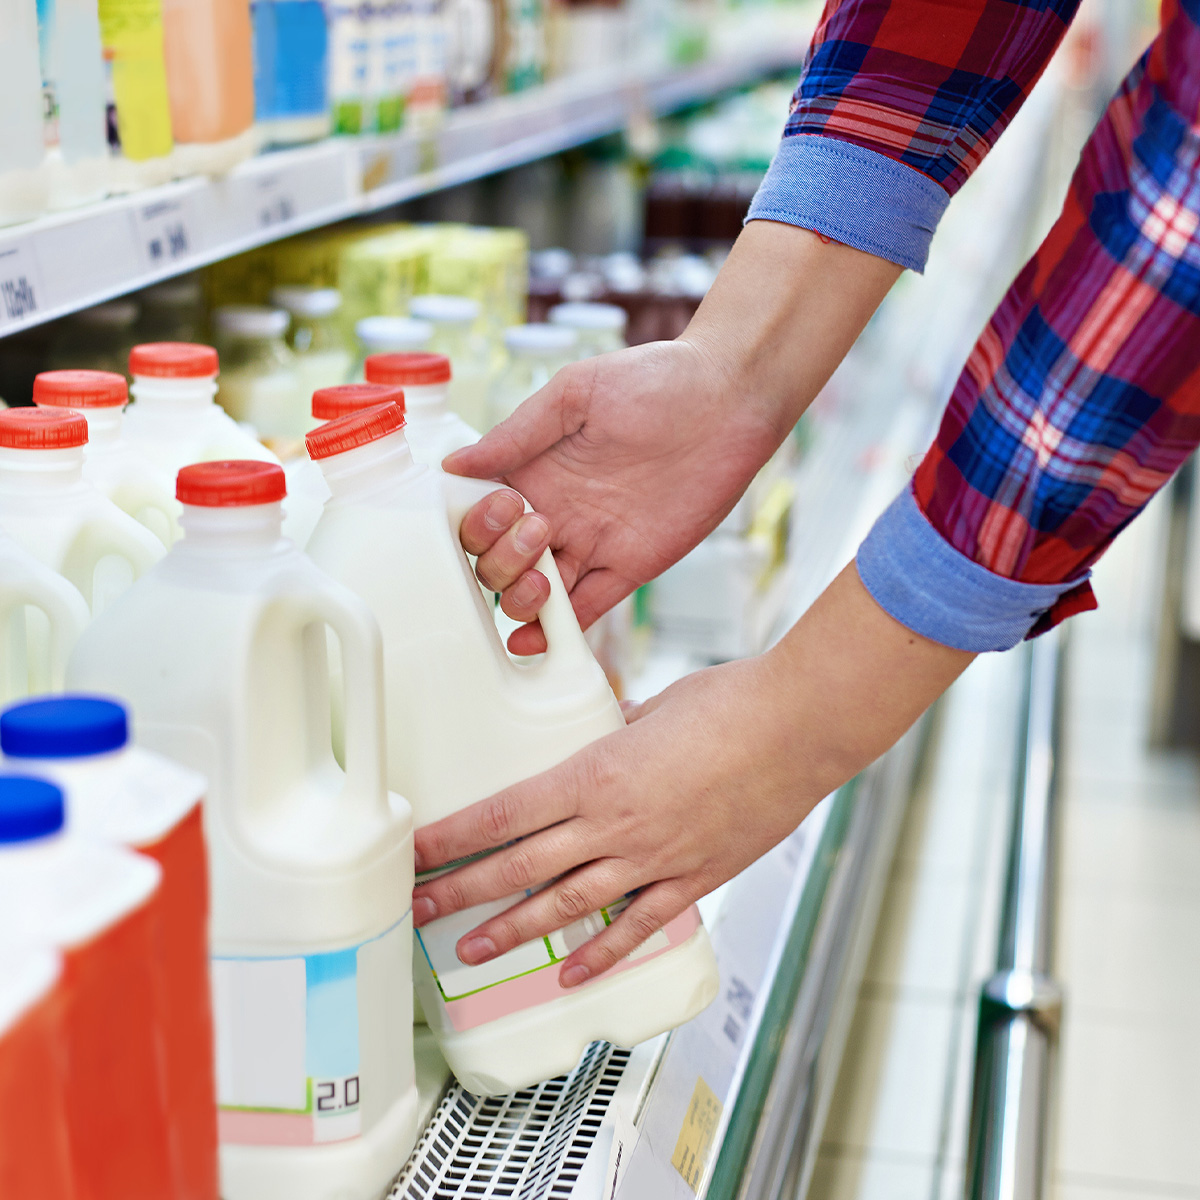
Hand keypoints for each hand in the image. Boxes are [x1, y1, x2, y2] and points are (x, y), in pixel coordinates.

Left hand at [413, 651, 813, 987]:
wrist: (800, 728)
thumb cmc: (731, 704)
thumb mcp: (655, 706)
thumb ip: (619, 726)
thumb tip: (605, 728)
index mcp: (596, 774)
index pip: (503, 814)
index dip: (452, 839)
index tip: (417, 853)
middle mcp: (615, 825)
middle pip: (519, 867)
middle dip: (460, 890)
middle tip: (417, 908)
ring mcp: (653, 858)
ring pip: (566, 906)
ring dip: (513, 931)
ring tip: (470, 950)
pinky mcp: (693, 878)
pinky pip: (637, 925)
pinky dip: (602, 953)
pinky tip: (572, 974)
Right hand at [450, 337, 781, 653]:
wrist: (728, 399)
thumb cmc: (654, 380)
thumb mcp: (574, 394)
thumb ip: (516, 434)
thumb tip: (455, 464)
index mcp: (534, 471)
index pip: (482, 516)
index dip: (479, 523)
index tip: (502, 505)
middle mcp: (556, 512)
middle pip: (500, 562)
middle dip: (502, 559)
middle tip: (537, 527)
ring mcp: (591, 544)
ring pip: (536, 593)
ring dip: (522, 598)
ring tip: (542, 579)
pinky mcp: (630, 567)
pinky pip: (586, 609)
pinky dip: (557, 631)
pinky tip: (534, 639)